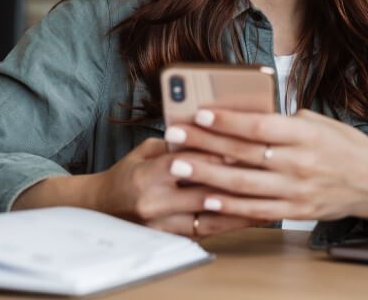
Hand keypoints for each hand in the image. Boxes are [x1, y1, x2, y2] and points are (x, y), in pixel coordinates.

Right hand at [12, 138, 264, 237]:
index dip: (218, 152)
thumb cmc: (127, 174)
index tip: (244, 144)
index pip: (189, 161)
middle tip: (265, 169)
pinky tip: (251, 214)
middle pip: (204, 189)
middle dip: (236, 179)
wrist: (100, 209)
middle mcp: (154, 203)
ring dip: (239, 204)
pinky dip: (229, 222)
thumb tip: (211, 129)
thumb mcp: (146, 151)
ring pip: (209, 215)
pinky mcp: (170, 238)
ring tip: (267, 194)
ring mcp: (162, 225)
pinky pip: (206, 231)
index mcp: (148, 175)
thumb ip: (176, 143)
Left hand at [163, 109, 367, 225]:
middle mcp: (300, 163)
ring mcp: (297, 191)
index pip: (260, 127)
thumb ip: (285, 121)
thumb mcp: (320, 124)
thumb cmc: (344, 147)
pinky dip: (231, 206)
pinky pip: (257, 210)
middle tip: (174, 134)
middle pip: (244, 153)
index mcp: (306, 135)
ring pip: (244, 184)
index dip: (228, 121)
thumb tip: (246, 114)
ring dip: (207, 175)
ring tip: (179, 165)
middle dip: (204, 143)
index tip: (199, 112)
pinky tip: (207, 199)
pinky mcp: (296, 212)